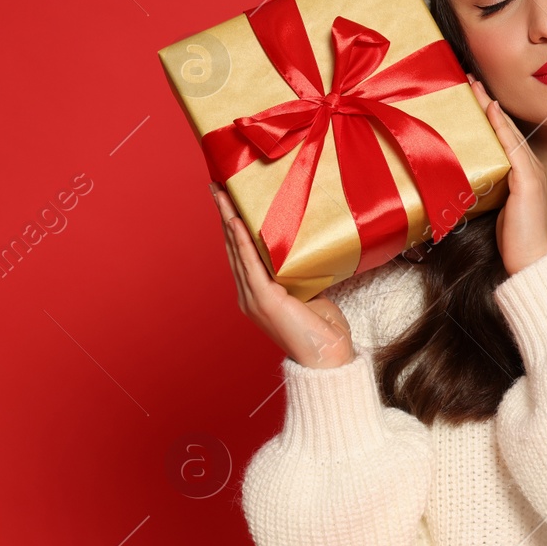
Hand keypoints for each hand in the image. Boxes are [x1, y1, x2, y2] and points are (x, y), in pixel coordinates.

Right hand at [211, 182, 354, 368]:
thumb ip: (298, 273)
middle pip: (233, 247)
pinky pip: (250, 264)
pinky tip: (237, 222)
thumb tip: (302, 250)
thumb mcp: (308, 293)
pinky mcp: (264, 300)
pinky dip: (243, 241)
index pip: (241, 253)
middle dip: (225, 215)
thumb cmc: (323, 330)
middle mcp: (249, 295)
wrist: (328, 358)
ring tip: (222, 194)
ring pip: (236, 251)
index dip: (234, 225)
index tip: (229, 199)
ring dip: (229, 220)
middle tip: (218, 187)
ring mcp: (254, 298)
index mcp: (257, 294)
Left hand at [469, 74, 546, 275]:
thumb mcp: (497, 211)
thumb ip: (487, 192)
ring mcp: (531, 173)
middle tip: (469, 80)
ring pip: (508, 132)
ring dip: (491, 107)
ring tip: (474, 87)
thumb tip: (464, 183)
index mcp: (523, 175)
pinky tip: (490, 110)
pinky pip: (512, 147)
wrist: (534, 262)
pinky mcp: (527, 181)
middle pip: (505, 128)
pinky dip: (501, 127)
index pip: (504, 138)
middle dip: (487, 103)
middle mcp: (530, 169)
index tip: (473, 96)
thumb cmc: (516, 242)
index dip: (489, 115)